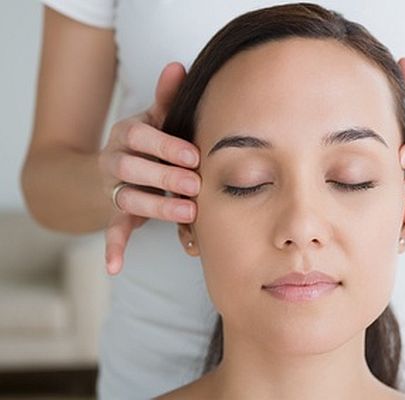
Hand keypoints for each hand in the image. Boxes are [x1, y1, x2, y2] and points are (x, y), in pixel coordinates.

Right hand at [98, 62, 199, 274]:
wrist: (113, 165)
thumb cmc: (148, 140)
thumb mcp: (156, 117)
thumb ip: (167, 97)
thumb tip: (178, 65)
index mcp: (128, 134)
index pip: (141, 137)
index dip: (166, 146)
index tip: (194, 156)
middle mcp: (116, 160)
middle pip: (133, 169)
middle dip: (165, 178)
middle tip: (195, 186)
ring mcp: (114, 188)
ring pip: (127, 199)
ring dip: (155, 208)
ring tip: (188, 215)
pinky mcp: (114, 213)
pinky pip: (111, 230)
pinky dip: (112, 248)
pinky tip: (115, 267)